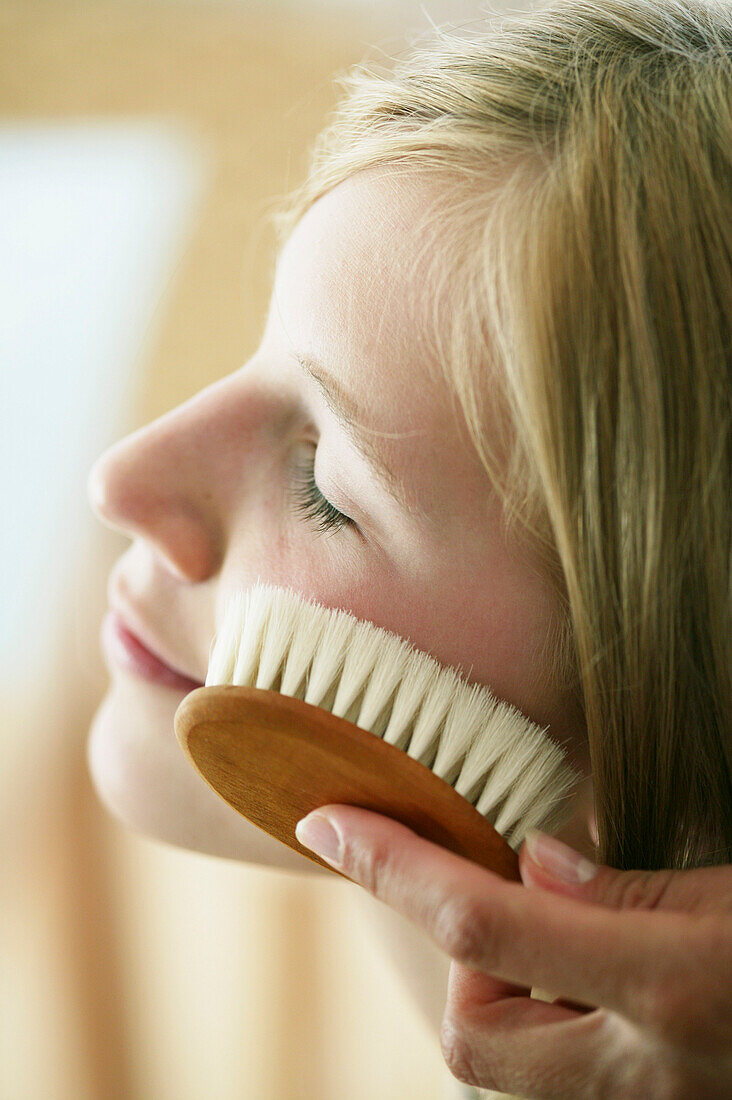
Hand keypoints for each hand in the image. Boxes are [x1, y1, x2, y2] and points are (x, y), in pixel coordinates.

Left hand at [295, 806, 731, 1098]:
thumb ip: (635, 890)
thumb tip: (534, 865)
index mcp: (671, 988)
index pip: (484, 923)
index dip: (393, 867)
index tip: (327, 822)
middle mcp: (648, 1069)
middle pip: (477, 1037)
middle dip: (466, 962)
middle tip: (521, 896)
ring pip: (513, 1071)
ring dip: (512, 995)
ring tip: (576, 938)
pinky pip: (568, 1081)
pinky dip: (556, 1021)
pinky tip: (605, 977)